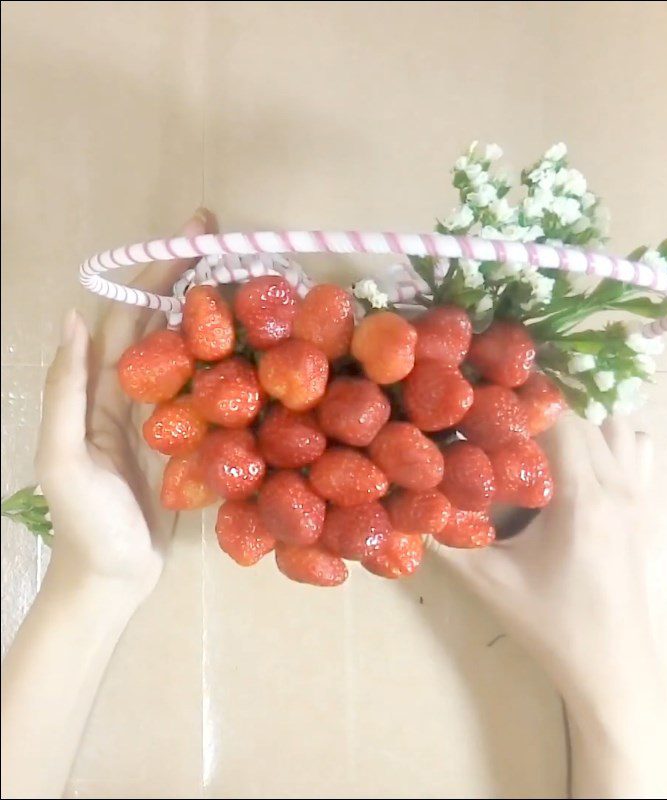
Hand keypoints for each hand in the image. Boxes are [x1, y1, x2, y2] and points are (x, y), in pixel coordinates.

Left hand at [35, 209, 216, 600]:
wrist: (113, 580)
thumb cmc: (88, 523)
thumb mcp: (65, 459)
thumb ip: (67, 392)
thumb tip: (74, 317)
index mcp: (103, 389)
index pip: (129, 314)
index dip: (156, 272)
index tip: (193, 235)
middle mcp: (135, 392)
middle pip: (162, 322)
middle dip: (187, 277)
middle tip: (225, 241)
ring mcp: (167, 415)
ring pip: (190, 352)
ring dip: (212, 314)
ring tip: (247, 282)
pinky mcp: (193, 441)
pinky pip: (212, 393)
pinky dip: (230, 365)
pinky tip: (257, 351)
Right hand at [437, 413, 657, 707]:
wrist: (611, 666)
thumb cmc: (549, 623)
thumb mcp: (488, 582)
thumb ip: (445, 540)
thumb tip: (407, 504)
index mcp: (582, 498)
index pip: (560, 421)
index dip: (523, 405)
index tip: (488, 404)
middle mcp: (617, 486)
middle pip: (584, 418)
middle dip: (542, 410)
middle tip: (500, 418)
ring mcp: (639, 494)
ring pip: (614, 425)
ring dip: (579, 419)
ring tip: (540, 432)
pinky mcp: (645, 507)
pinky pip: (636, 448)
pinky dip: (610, 436)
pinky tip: (580, 454)